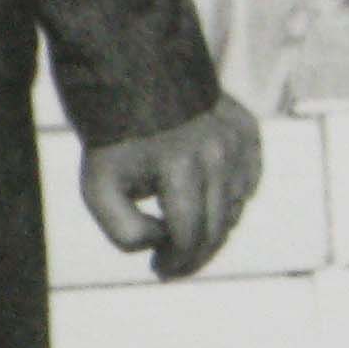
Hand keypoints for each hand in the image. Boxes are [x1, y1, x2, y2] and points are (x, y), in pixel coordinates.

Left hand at [80, 96, 261, 276]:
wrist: (132, 78)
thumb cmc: (113, 139)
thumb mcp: (98, 189)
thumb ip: (125, 232)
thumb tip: (164, 240)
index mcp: (180, 166)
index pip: (190, 237)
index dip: (175, 263)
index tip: (158, 269)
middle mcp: (218, 153)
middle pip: (218, 229)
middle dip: (195, 256)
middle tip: (173, 264)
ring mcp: (238, 140)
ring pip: (236, 209)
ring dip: (212, 229)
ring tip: (183, 232)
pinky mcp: (249, 131)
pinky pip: (249, 181)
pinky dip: (232, 199)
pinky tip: (206, 200)